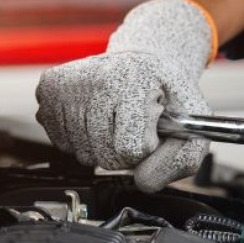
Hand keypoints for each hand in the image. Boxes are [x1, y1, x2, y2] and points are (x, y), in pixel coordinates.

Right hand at [35, 0, 215, 191]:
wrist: (144, 61)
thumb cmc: (167, 94)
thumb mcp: (193, 123)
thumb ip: (182, 160)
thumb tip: (143, 181)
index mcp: (135, 81)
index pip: (131, 149)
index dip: (147, 148)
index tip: (152, 126)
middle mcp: (97, 77)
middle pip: (105, 156)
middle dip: (124, 151)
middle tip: (133, 123)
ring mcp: (70, 83)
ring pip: (83, 154)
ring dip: (102, 146)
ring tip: (115, 118)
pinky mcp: (49, 88)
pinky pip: (62, 143)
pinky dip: (81, 139)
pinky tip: (95, 117)